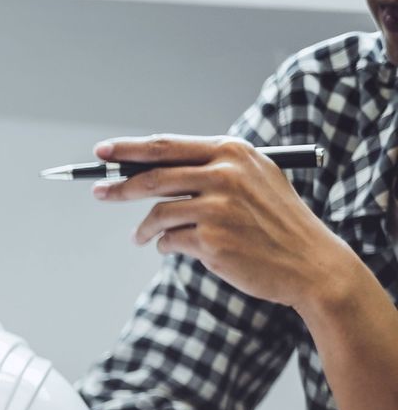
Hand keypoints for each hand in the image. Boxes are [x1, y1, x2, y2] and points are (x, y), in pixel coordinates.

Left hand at [92, 135, 368, 310]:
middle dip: (118, 187)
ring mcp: (218, 208)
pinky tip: (175, 249)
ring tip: (141, 237)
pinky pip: (168, 241)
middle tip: (98, 192)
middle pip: (151, 177)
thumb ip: (212, 168)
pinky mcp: (212, 241)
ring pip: (156, 213)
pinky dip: (165, 246)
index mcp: (233, 152)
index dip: (128, 149)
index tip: (101, 152)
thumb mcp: (255, 178)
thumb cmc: (277, 221)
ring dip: (143, 229)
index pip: (166, 146)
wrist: (311, 263)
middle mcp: (225, 175)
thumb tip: (151, 168)